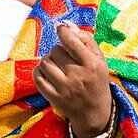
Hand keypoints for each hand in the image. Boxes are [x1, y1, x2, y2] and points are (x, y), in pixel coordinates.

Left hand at [35, 22, 112, 137]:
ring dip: (48, 60)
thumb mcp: (99, 60)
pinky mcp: (54, 98)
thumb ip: (86, 40)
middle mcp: (78, 76)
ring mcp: (64, 88)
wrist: (94, 113)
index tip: (61, 29)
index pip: (71, 41)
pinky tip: (48, 73)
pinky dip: (40, 72)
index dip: (63, 31)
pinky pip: (38, 77)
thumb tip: (67, 25)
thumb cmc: (97, 81)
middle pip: (55, 50)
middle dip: (58, 50)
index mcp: (92, 64)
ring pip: (45, 62)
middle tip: (64, 56)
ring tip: (56, 64)